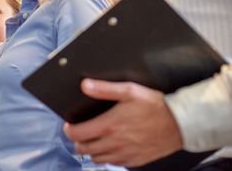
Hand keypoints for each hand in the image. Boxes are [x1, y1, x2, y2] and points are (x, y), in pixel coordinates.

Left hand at [63, 79, 182, 166]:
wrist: (180, 123)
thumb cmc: (155, 105)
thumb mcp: (129, 91)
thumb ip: (104, 89)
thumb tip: (84, 85)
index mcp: (109, 125)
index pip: (77, 134)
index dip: (69, 130)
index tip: (69, 125)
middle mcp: (114, 143)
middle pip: (84, 149)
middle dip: (78, 141)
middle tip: (81, 132)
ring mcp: (124, 154)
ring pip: (97, 159)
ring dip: (92, 150)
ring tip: (95, 139)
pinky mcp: (135, 161)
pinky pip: (114, 164)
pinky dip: (108, 157)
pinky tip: (112, 146)